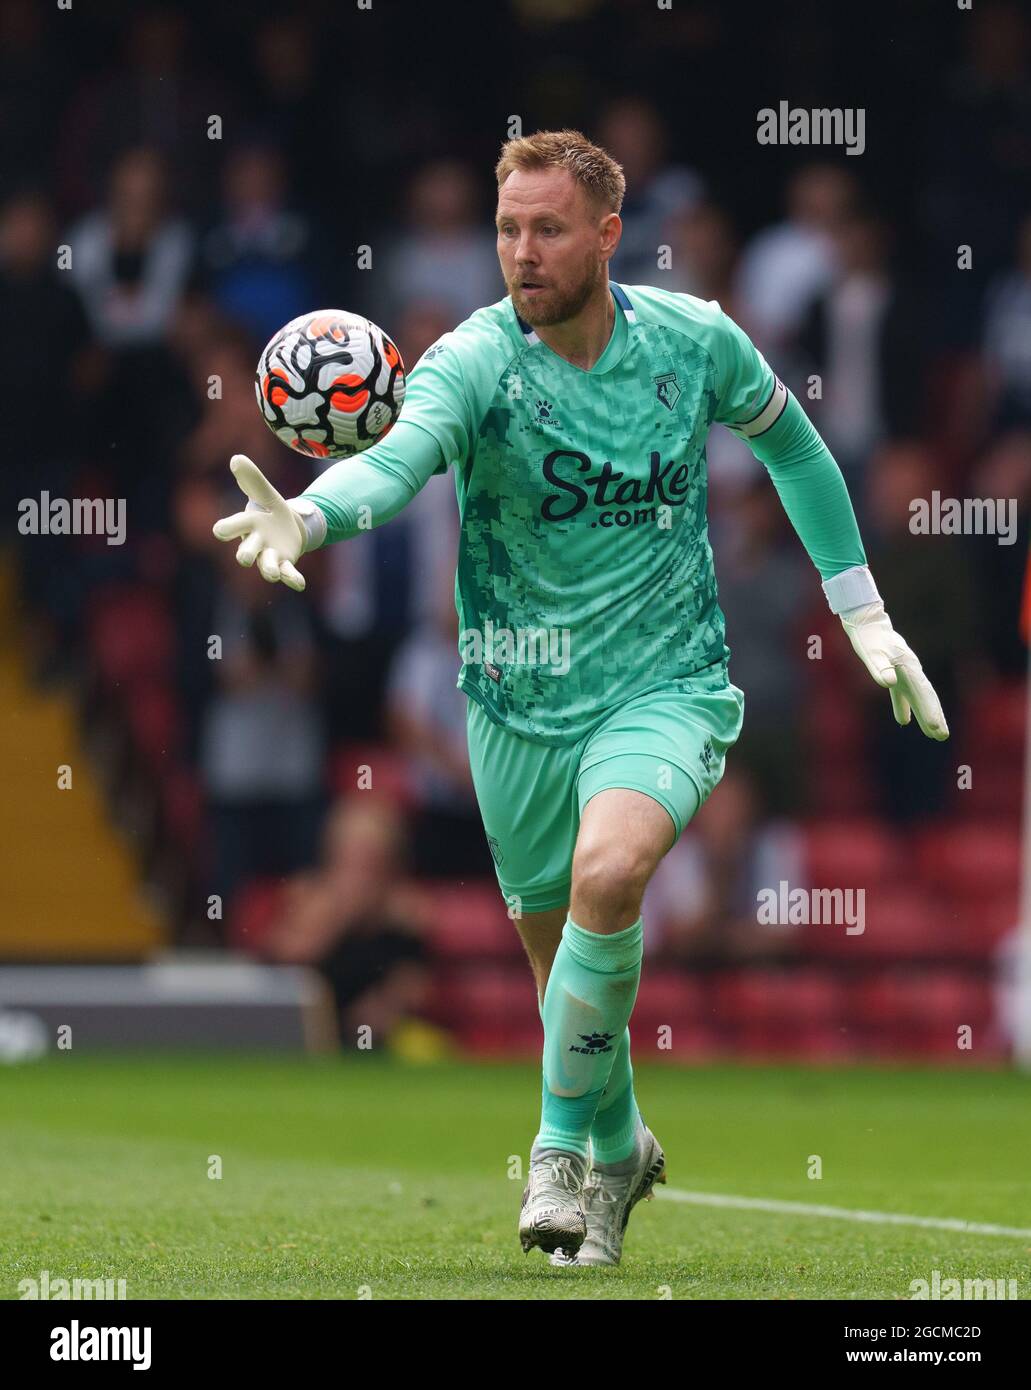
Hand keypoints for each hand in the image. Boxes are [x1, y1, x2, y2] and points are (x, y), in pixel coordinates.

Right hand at [212, 455, 309, 590]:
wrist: (288, 528)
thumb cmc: (271, 511)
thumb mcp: (266, 494)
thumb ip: (253, 480)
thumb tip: (237, 458)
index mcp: (247, 525)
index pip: (231, 527)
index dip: (226, 529)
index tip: (220, 530)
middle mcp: (255, 544)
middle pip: (246, 552)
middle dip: (244, 555)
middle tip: (243, 559)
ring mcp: (270, 556)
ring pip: (266, 566)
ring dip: (268, 570)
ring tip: (273, 574)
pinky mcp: (285, 564)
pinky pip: (288, 573)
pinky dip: (293, 579)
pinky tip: (300, 584)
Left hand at [840, 601, 948, 739]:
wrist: (866, 621)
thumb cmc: (868, 638)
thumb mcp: (872, 653)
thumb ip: (880, 668)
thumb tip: (890, 684)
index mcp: (908, 667)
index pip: (923, 693)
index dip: (930, 711)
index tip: (937, 729)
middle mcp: (911, 670)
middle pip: (926, 696)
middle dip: (935, 716)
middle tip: (943, 736)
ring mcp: (904, 672)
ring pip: (918, 696)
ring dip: (925, 714)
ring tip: (933, 733)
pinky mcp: (894, 672)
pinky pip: (902, 693)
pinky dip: (904, 706)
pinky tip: (905, 721)